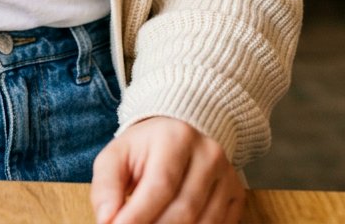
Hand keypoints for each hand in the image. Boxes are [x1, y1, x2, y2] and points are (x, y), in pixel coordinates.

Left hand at [90, 117, 244, 223]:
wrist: (181, 130)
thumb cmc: (145, 148)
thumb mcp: (118, 155)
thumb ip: (107, 186)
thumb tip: (107, 220)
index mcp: (176, 137)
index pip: (160, 185)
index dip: (138, 216)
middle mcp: (208, 154)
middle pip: (184, 210)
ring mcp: (227, 175)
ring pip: (204, 223)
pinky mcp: (237, 194)